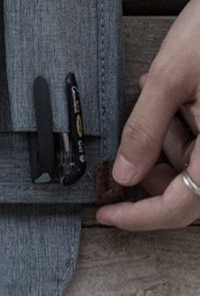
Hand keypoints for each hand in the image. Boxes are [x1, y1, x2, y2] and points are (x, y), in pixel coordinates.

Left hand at [97, 0, 199, 229]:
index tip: (105, 214)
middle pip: (187, 190)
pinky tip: (173, 96)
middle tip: (121, 150)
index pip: (181, 206)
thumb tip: (124, 175)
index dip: (139, 217)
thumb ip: (143, 131)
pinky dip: (178, 127)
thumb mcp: (169, 78)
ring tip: (159, 98)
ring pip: (192, 164)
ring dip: (165, 141)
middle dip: (149, 173)